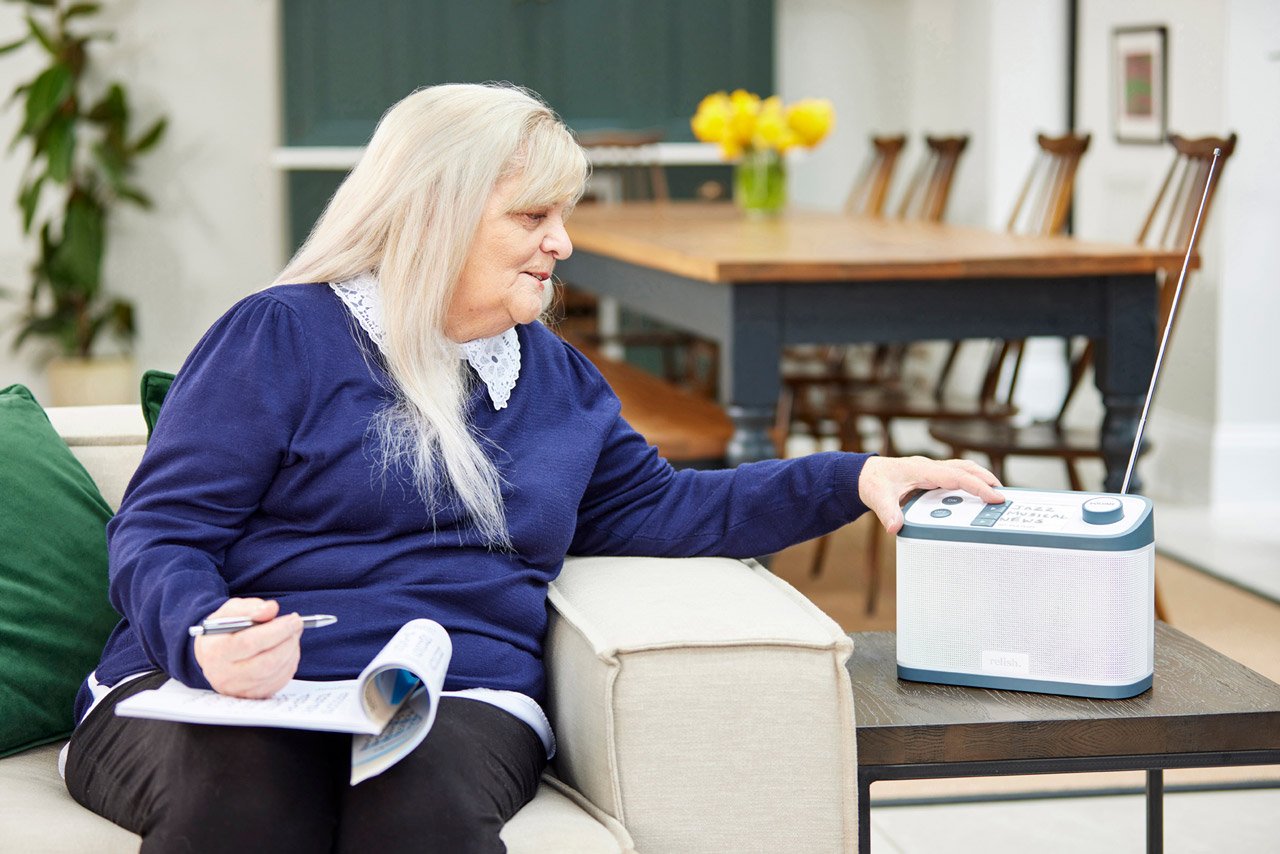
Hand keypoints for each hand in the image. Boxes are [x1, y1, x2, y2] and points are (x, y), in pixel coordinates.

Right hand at [193, 598, 301, 697]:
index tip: (294, 619)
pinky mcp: (252, 695)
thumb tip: (271, 609)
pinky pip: (279, 681)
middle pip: (267, 662)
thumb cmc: (224, 630)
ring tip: (291, 635)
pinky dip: (289, 663)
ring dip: (291, 651)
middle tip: (297, 625)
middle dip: (288, 641)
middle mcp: (225, 675)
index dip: (277, 631)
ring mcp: (239, 689)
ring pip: (276, 672)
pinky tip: (287, 650)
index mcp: (216, 651)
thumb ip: (250, 607)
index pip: (250, 643)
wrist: (213, 655)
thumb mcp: (231, 611)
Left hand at [859, 456, 1003, 534]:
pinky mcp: (931, 476)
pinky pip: (956, 475)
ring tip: (995, 494)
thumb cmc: (873, 482)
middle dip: (987, 480)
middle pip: (966, 468)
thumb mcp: (877, 497)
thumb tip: (894, 527)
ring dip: (980, 479)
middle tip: (1004, 496)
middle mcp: (931, 467)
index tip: (996, 496)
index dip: (979, 486)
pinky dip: (970, 482)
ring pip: (963, 469)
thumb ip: (887, 512)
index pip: (958, 476)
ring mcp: (932, 470)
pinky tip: (974, 495)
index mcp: (923, 469)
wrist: (864, 474)